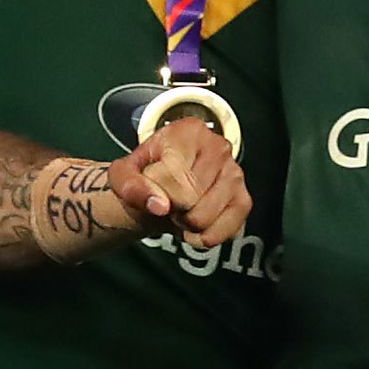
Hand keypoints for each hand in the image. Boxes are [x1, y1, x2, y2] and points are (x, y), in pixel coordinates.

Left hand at [114, 117, 250, 247]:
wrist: (164, 187)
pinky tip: (195, 225)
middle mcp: (219, 147)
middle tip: (168, 199)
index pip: (173, 176)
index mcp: (189, 131)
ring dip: (186, 223)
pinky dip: (204, 237)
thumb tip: (159, 205)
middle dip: (172, 208)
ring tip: (181, 208)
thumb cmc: (147, 175)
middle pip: (190, 198)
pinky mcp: (244, 199)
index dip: (157, 191)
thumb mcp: (123, 174)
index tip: (154, 185)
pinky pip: (225, 231)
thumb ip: (129, 185)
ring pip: (205, 218)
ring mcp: (235, 173)